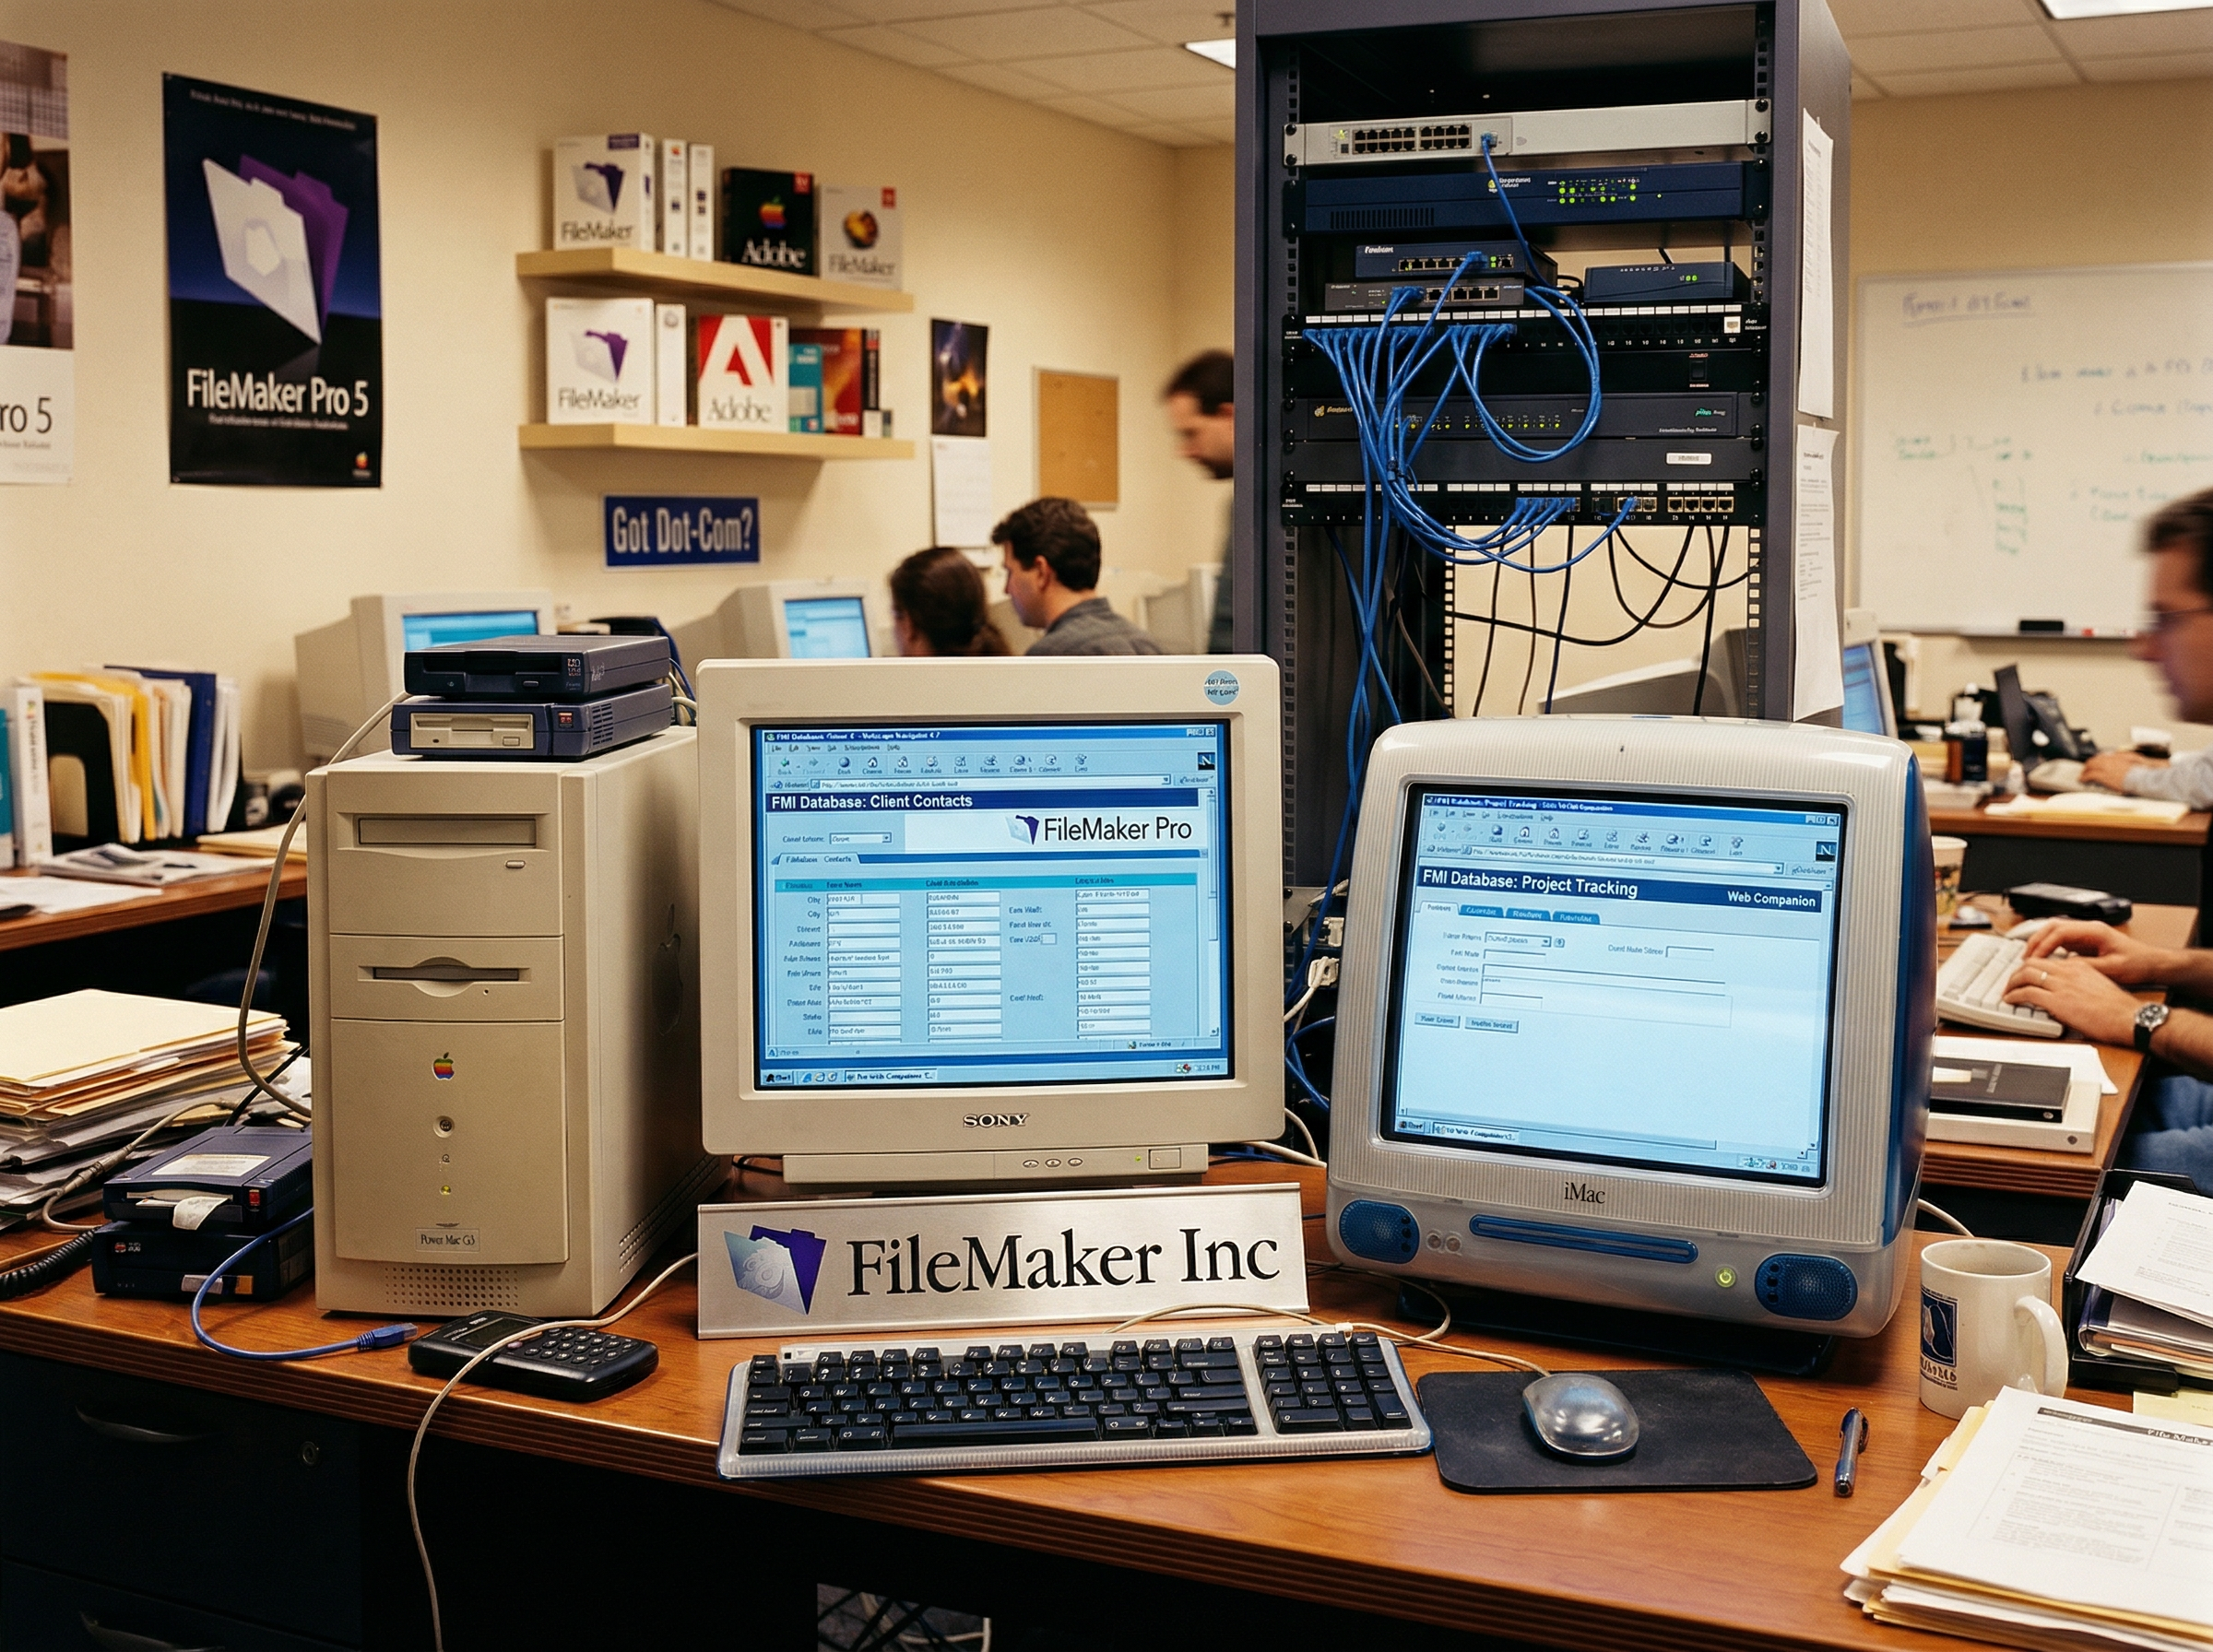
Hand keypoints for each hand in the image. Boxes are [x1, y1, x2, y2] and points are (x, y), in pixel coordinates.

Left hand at [2004, 957, 2143, 1045]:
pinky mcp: (2057, 1001)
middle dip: (2017, 972)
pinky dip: (2014, 995)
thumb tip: (2065, 991)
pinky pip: (2026, 993)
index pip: (2047, 961)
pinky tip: (2011, 1000)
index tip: (2025, 975)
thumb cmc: (2118, 1008)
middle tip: (2011, 982)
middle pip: (2032, 963)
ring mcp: (2061, 985)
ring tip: (2007, 991)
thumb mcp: (2097, 985)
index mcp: (2078, 967)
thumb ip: (2079, 983)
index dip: (2031, 967)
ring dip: (2011, 983)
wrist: (2128, 1018)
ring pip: (2025, 974)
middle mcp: (2068, 971)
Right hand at [2018, 920, 2174, 984]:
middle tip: (2025, 958)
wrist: (2153, 964)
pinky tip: (2044, 961)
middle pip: (2052, 926)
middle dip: (2035, 940)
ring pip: (2054, 932)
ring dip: (2040, 943)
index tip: (2034, 959)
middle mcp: (2088, 929)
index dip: (2043, 944)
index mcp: (2095, 931)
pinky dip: (2048, 949)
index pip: (2060, 931)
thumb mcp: (2112, 969)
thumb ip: (2086, 967)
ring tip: (2030, 959)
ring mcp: (2086, 934)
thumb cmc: (2138, 964)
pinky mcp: (2085, 942)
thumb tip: (2062, 969)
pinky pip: (2060, 941)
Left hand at [2080, 750, 2149, 790]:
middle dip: (2088, 765)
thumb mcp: (2134, 758)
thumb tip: (2118, 758)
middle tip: (2085, 770)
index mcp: (2116, 756)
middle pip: (2094, 761)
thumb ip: (2125, 757)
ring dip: (2085, 771)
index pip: (2102, 757)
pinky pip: (2089, 776)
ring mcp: (2105, 767)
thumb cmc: (2140, 771)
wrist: (2140, 777)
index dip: (2096, 761)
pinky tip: (2082, 780)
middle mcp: (2109, 760)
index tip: (2094, 764)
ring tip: (2082, 776)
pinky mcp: (2103, 776)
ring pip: (2090, 767)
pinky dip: (2084, 778)